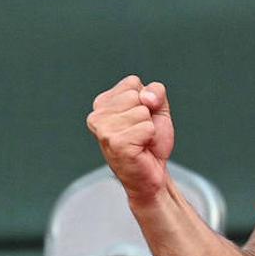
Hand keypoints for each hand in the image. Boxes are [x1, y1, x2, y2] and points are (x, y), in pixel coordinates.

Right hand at [87, 75, 174, 202]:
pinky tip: (140, 148)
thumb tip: (146, 98)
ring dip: (149, 127)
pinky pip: (147, 127)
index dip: (147, 99)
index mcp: (102, 103)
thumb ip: (155, 92)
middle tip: (141, 132)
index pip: (132, 82)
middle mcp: (97, 115)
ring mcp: (103, 130)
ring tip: (140, 140)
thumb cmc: (150, 141)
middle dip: (148, 113)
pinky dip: (150, 138)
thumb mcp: (157, 108)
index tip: (140, 118)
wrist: (152, 173)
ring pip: (142, 111)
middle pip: (137, 95)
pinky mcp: (115, 143)